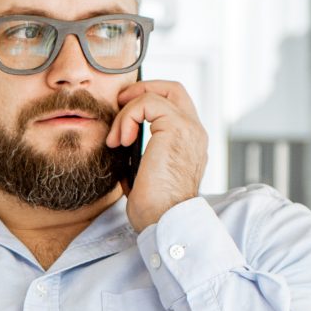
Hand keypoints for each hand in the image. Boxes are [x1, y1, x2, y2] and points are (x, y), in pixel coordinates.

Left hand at [110, 78, 207, 236]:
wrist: (164, 221)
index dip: (148, 100)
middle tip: (119, 103)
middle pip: (172, 89)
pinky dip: (128, 117)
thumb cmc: (154, 209)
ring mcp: (189, 128)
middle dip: (141, 90)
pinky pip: (147, 103)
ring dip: (128, 112)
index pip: (174, 105)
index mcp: (190, 143)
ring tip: (116, 139)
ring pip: (156, 94)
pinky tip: (121, 140)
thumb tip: (121, 147)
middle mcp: (194, 132)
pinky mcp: (176, 128)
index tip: (124, 115)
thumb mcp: (144, 176)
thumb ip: (140, 156)